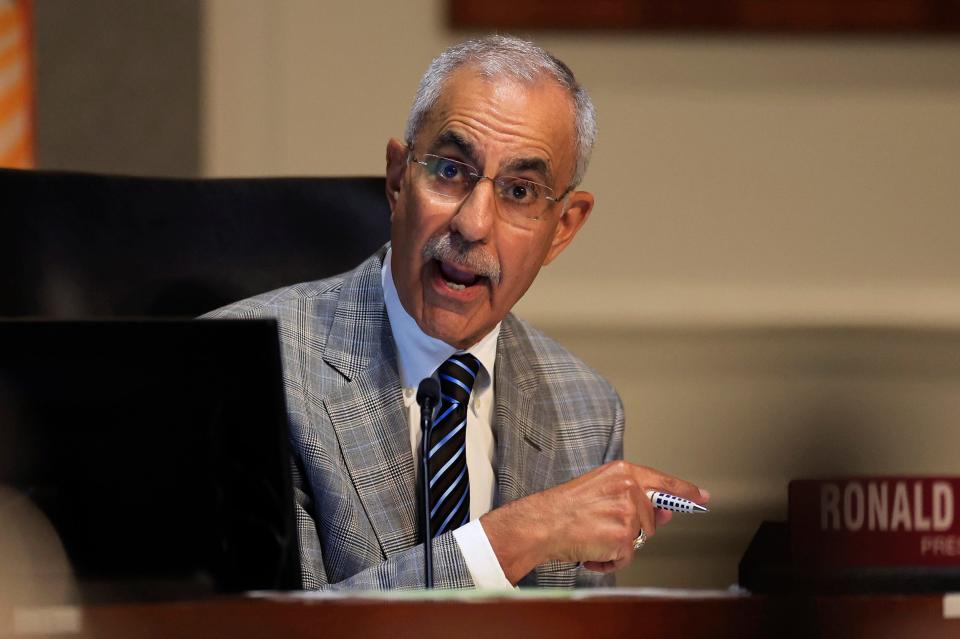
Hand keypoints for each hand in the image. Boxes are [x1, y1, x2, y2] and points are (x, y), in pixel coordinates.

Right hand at [480, 461, 708, 582]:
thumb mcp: (600, 489)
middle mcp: (630, 488)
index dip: (685, 491)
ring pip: (639, 539)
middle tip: (602, 526)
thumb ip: (633, 496)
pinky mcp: (623, 536)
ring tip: (592, 536)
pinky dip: (608, 561)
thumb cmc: (564, 507)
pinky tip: (591, 551)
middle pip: (651, 519)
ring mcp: (628, 512)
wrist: (541, 523)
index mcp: (623, 472)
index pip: (664, 481)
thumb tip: (664, 512)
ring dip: (618, 545)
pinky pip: (626, 557)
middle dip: (632, 529)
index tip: (701, 497)